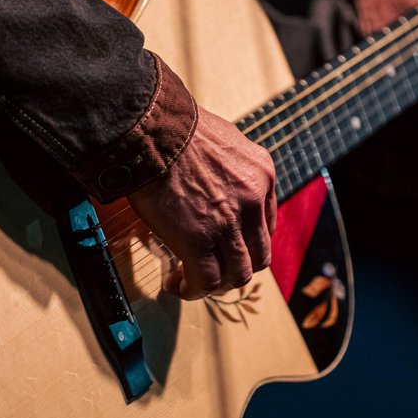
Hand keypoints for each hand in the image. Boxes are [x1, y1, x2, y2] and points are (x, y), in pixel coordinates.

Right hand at [127, 108, 275, 299]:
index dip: (246, 241)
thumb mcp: (223, 140)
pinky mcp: (199, 239)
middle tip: (214, 267)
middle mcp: (253, 200)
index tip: (228, 245)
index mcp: (262, 174)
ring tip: (194, 281)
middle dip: (237, 266)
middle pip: (260, 254)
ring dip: (218, 283)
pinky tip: (177, 284)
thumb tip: (214, 182)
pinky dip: (194, 290)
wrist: (150, 128)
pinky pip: (207, 281)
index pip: (267, 223)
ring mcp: (229, 223)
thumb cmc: (173, 128)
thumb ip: (229, 167)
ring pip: (239, 274)